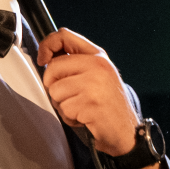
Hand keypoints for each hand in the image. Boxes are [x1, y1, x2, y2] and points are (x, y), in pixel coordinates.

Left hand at [39, 28, 167, 168]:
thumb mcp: (95, 76)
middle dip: (55, 87)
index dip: (47, 45)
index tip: (42, 59)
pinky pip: (64, 108)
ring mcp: (95, 84)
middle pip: (52, 69)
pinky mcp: (91, 102)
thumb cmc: (107, 106)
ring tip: (82, 108)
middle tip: (73, 97)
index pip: (64, 36)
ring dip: (63, 105)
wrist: (127, 132)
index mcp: (98, 56)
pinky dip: (70, 117)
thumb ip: (75, 64)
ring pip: (55, 91)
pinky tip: (86, 118)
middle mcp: (98, 66)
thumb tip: (45, 58)